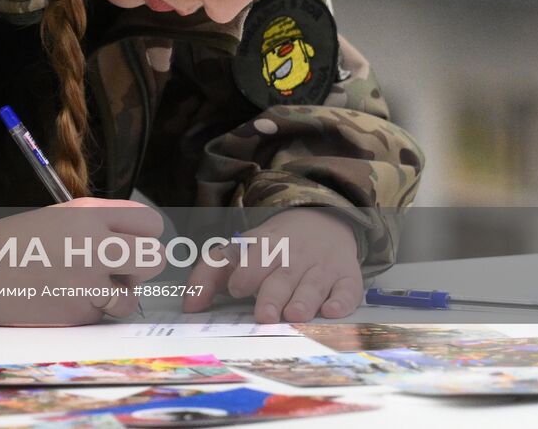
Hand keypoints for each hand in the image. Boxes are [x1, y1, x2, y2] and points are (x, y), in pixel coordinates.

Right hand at [0, 198, 166, 326]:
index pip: (150, 222)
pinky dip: (91, 311)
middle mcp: (94, 244)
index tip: (133, 242)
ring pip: (133, 296)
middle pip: (155, 258)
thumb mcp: (60, 214)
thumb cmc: (18, 242)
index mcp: (89, 213)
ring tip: (87, 286)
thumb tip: (139, 240)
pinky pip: (103, 315)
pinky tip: (65, 298)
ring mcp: (89, 281)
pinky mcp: (79, 312)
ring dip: (117, 295)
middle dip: (142, 266)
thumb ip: (101, 222)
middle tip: (122, 269)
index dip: (145, 235)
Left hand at [181, 207, 362, 322]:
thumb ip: (209, 275)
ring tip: (294, 315)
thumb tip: (189, 307)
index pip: (255, 256)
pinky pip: (348, 290)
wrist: (322, 221)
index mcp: (266, 245)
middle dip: (273, 295)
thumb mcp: (239, 250)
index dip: (246, 272)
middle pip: (283, 276)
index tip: (236, 288)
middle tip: (265, 316)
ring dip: (304, 300)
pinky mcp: (347, 277)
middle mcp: (295, 255)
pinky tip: (331, 311)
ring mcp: (323, 267)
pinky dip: (341, 301)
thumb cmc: (272, 247)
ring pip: (313, 285)